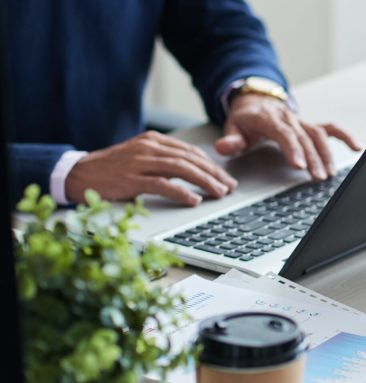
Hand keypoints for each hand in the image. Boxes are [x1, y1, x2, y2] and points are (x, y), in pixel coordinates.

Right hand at [66, 131, 236, 205]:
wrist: (77, 174)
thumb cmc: (111, 169)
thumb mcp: (140, 157)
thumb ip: (165, 160)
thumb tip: (195, 171)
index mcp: (153, 141)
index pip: (190, 151)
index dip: (212, 165)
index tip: (226, 177)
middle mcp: (148, 148)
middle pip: (190, 159)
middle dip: (214, 173)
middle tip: (229, 187)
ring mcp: (139, 163)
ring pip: (181, 169)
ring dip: (204, 182)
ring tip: (219, 193)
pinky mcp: (130, 179)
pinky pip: (162, 184)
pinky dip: (181, 192)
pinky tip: (194, 200)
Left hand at [217, 94, 360, 180]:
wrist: (256, 102)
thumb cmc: (246, 120)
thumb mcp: (233, 128)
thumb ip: (230, 139)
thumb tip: (224, 147)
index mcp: (269, 118)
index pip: (284, 133)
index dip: (292, 149)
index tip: (299, 165)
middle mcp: (289, 118)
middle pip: (304, 138)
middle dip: (313, 158)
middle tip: (317, 178)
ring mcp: (302, 121)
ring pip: (319, 136)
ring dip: (326, 154)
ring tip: (329, 174)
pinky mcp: (310, 125)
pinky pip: (331, 129)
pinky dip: (345, 137)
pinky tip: (356, 147)